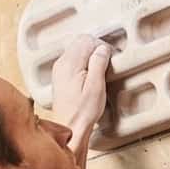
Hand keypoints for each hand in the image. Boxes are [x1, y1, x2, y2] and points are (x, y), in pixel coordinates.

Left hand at [49, 33, 112, 148]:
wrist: (69, 128)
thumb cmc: (83, 112)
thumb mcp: (96, 87)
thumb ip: (98, 63)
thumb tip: (103, 48)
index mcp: (70, 64)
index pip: (87, 40)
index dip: (101, 46)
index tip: (110, 57)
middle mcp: (61, 63)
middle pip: (80, 42)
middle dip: (95, 48)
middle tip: (106, 61)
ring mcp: (59, 69)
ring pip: (76, 49)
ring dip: (89, 54)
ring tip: (99, 68)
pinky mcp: (60, 76)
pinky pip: (72, 59)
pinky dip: (83, 62)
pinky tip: (89, 74)